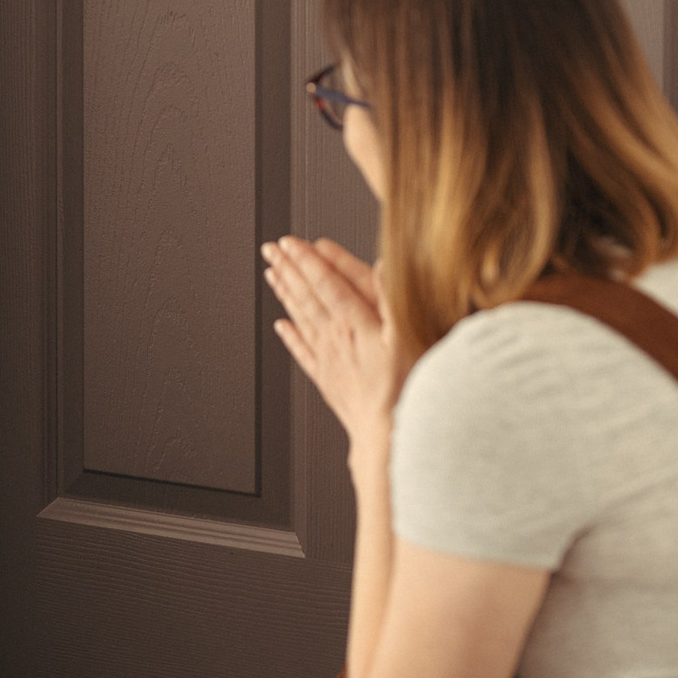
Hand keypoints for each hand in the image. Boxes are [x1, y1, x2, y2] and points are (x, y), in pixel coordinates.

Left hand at [261, 236, 402, 455]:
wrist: (384, 434)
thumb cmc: (401, 388)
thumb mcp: (406, 338)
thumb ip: (393, 299)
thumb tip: (383, 265)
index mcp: (354, 323)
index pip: (325, 283)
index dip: (308, 260)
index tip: (291, 242)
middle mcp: (335, 338)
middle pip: (306, 296)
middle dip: (289, 269)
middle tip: (271, 249)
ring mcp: (327, 358)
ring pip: (300, 318)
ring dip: (285, 294)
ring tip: (271, 275)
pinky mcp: (326, 379)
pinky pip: (302, 351)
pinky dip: (290, 336)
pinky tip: (281, 326)